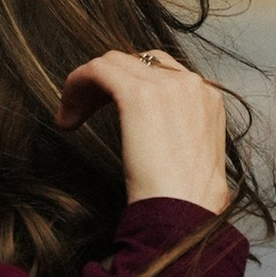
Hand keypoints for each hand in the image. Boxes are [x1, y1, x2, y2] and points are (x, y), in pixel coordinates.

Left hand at [55, 49, 231, 214]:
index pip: (161, 72)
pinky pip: (98, 71)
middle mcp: (192, 84)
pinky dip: (77, 85)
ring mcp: (168, 86)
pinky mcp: (140, 94)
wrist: (185, 215)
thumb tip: (151, 134)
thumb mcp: (191, 159)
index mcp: (207, 99)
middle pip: (137, 62)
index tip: (107, 109)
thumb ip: (177, 133)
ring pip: (114, 63)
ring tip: (71, 117)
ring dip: (87, 86)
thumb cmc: (185, 202)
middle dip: (108, 81)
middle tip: (84, 111)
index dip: (129, 84)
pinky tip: (68, 116)